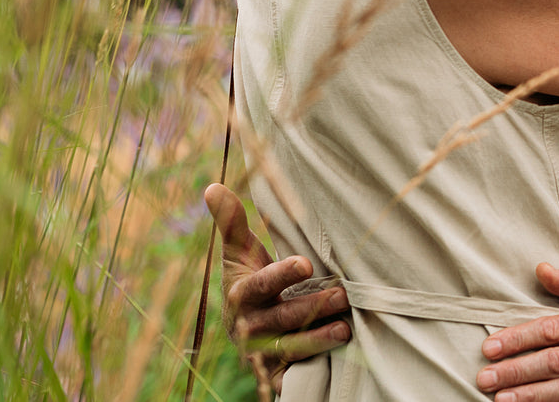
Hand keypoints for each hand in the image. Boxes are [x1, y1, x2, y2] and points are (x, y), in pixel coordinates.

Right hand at [203, 183, 350, 393]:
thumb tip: (212, 186)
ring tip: (345, 328)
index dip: (281, 275)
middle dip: (312, 307)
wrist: (244, 324)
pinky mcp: (276, 370)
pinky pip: (294, 372)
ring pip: (291, 347)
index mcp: (240, 296)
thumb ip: (231, 222)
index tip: (305, 262)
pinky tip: (337, 358)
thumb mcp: (238, 252)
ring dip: (318, 339)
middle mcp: (250, 327)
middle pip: (282, 318)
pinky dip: (313, 367)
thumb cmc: (247, 278)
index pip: (261, 285)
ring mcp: (263, 351)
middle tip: (341, 294)